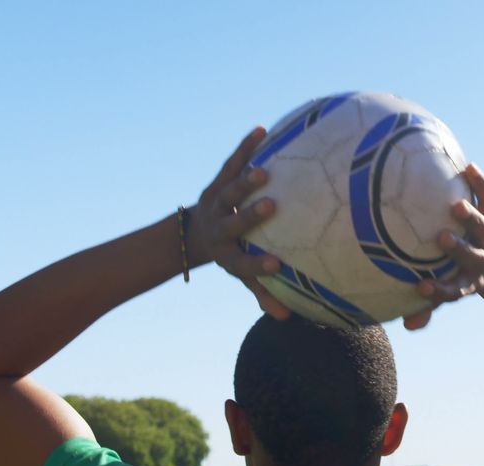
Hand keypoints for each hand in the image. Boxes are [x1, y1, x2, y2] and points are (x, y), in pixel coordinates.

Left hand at [190, 127, 291, 319]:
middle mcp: (220, 228)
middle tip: (272, 206)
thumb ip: (263, 294)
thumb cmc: (231, 254)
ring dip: (245, 181)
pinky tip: (262, 129)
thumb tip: (288, 319)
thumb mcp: (242, 275)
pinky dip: (245, 147)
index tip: (278, 265)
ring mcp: (217, 202)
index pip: (242, 264)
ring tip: (264, 170)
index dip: (258, 267)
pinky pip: (231, 162)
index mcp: (227, 254)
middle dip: (249, 216)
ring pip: (229, 191)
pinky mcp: (218, 181)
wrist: (195, 232)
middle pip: (233, 224)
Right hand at [403, 163, 483, 329]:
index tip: (421, 288)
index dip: (440, 291)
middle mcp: (482, 258)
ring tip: (456, 205)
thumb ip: (426, 306)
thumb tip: (407, 326)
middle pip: (475, 256)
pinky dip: (481, 184)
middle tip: (442, 238)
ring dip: (472, 217)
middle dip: (460, 249)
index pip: (455, 289)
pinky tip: (467, 168)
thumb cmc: (451, 272)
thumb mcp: (442, 288)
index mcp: (469, 280)